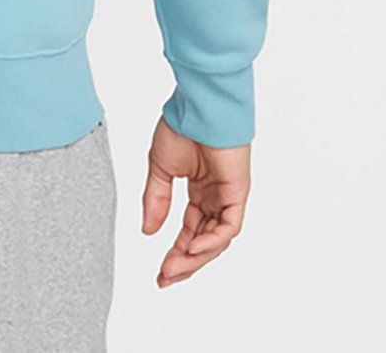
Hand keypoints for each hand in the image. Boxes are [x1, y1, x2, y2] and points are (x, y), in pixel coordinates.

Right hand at [140, 114, 250, 287]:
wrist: (197, 106)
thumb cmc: (182, 126)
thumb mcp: (160, 169)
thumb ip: (156, 200)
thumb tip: (148, 231)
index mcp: (200, 190)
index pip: (190, 230)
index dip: (175, 252)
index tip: (160, 271)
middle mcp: (216, 198)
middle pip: (203, 241)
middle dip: (185, 263)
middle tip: (165, 279)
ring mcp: (228, 197)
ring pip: (216, 240)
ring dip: (195, 257)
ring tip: (173, 269)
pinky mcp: (237, 194)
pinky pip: (227, 227)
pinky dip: (211, 241)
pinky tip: (192, 249)